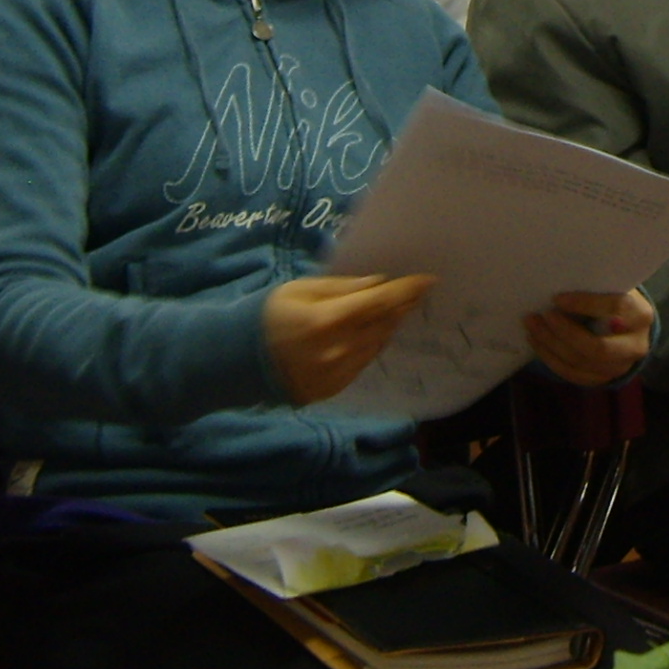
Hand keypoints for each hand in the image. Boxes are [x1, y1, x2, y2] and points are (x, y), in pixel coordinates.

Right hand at [262, 273, 437, 404]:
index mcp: (325, 321)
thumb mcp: (299, 289)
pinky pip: (363, 363)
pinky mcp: (333, 388)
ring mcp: (335, 374)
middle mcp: (336, 351)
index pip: (377, 303)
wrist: (240, 359)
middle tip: (416, 292)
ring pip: (376, 345)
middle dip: (401, 307)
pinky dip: (372, 345)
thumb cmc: (268, 314)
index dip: (405, 291)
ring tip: (397, 310)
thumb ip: (341, 287)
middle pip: (382, 325)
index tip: (427, 280)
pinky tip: (374, 333)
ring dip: (389, 326)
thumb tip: (377, 284)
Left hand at [526, 288, 654, 386]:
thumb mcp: (612, 288)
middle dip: (565, 332)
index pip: (615, 308)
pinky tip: (537, 342)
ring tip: (532, 327)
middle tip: (543, 316)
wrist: (628, 329)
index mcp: (640, 315)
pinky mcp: (603, 379)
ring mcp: (620, 367)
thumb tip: (558, 282)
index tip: (557, 298)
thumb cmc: (614, 300)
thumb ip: (595, 287)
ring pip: (581, 362)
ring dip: (551, 345)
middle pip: (598, 347)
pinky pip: (573, 374)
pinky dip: (551, 359)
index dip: (585, 303)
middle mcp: (635, 346)